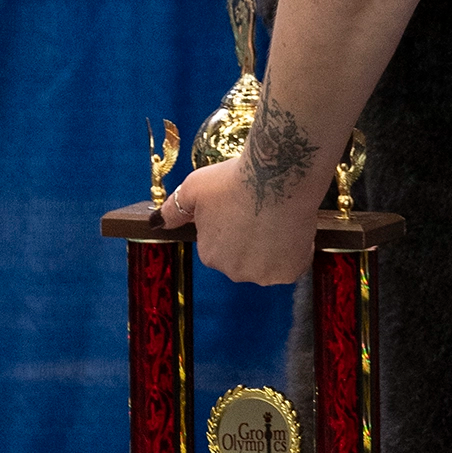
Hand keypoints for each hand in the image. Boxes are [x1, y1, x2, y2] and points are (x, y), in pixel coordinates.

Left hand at [162, 155, 317, 284]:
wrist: (279, 177)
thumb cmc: (235, 179)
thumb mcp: (195, 188)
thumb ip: (173, 209)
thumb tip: (155, 224)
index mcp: (209, 254)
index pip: (220, 244)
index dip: (233, 224)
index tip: (242, 206)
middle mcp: (233, 271)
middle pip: (244, 256)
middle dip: (251, 239)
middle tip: (261, 210)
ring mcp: (263, 275)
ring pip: (268, 262)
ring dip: (273, 246)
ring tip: (277, 215)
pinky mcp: (290, 272)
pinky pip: (292, 264)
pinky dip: (295, 250)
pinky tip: (293, 227)